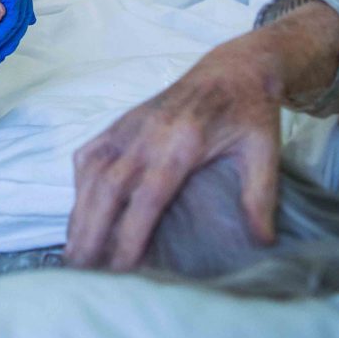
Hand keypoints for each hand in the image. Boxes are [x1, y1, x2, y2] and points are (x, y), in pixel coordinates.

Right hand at [64, 40, 283, 270]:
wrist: (235, 67)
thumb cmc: (249, 111)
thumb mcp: (265, 152)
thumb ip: (260, 196)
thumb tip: (261, 243)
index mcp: (182, 142)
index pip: (148, 194)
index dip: (130, 231)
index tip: (120, 268)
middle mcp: (147, 133)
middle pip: (108, 186)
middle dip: (91, 229)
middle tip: (80, 269)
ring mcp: (130, 125)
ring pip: (93, 171)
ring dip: (79, 212)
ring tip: (73, 250)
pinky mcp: (122, 122)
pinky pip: (90, 154)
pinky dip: (80, 184)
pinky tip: (80, 209)